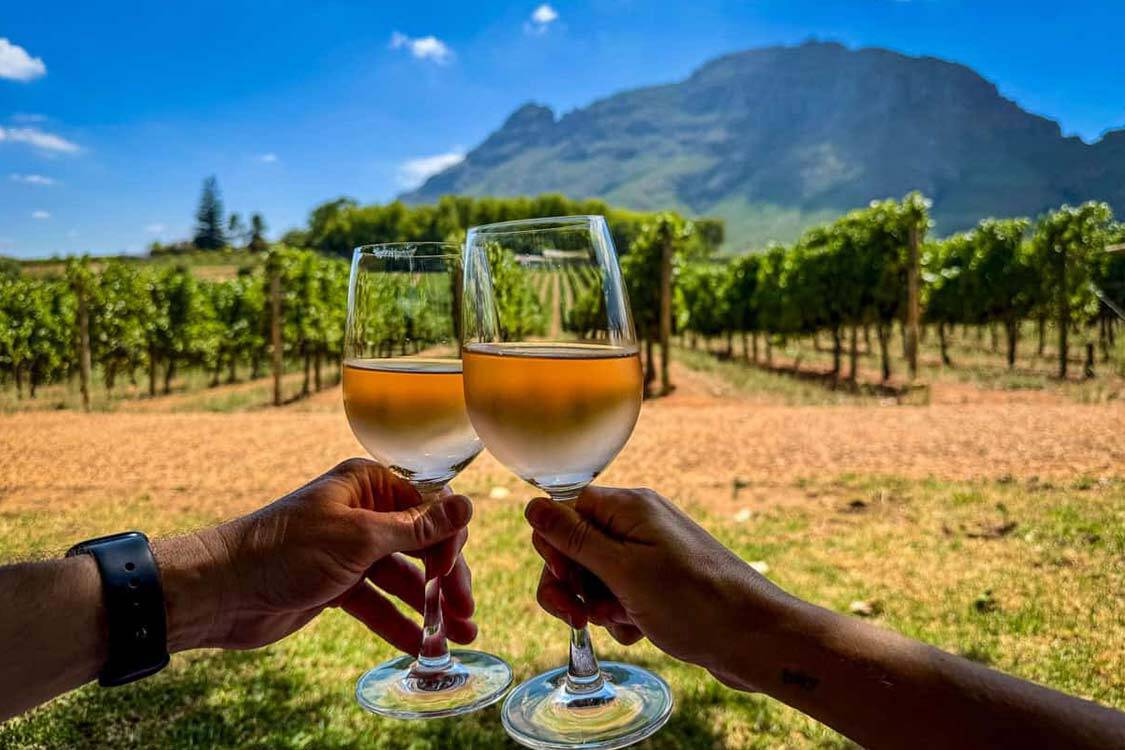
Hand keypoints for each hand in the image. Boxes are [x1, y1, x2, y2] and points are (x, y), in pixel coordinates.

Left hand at [158, 458, 476, 654]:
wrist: (220, 592)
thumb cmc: (284, 551)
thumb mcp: (358, 538)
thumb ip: (417, 527)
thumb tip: (466, 504)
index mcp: (367, 485)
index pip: (428, 508)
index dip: (449, 542)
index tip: (454, 576)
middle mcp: (362, 513)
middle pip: (420, 546)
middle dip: (446, 582)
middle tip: (467, 615)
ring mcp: (349, 551)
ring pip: (402, 579)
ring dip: (428, 608)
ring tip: (457, 639)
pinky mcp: (336, 585)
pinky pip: (377, 603)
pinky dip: (398, 623)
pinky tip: (421, 646)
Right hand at [525, 487, 794, 689]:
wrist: (755, 639)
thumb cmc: (695, 603)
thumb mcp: (623, 571)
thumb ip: (574, 538)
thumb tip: (532, 505)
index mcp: (630, 508)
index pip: (565, 510)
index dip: (555, 548)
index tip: (565, 581)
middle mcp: (639, 524)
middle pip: (576, 546)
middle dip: (572, 585)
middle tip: (583, 615)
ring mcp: (651, 554)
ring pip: (595, 576)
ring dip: (597, 605)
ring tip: (624, 621)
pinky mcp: (660, 582)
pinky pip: (620, 595)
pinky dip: (621, 616)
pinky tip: (641, 630)